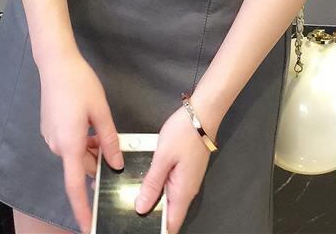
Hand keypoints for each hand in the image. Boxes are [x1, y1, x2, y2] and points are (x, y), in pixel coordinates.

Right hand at [38, 51, 123, 233]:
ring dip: (90, 151)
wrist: (56, 63)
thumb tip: (116, 163)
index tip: (87, 225)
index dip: (82, 208)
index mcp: (70, 145)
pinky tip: (92, 126)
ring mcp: (51, 137)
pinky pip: (69, 144)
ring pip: (76, 154)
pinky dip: (82, 142)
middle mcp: (57, 145)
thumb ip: (109, 139)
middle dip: (97, 165)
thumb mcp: (101, 111)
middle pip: (80, 167)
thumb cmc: (79, 84)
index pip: (76, 185)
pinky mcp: (50, 128)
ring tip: (104, 133)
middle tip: (114, 155)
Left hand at [134, 104, 216, 233]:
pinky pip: (170, 184)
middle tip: (133, 207)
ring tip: (136, 192)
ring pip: (168, 198)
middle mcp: (187, 189)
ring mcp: (187, 180)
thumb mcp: (162, 157)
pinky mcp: (185, 170)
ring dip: (154, 197)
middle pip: (168, 213)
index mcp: (182, 191)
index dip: (157, 230)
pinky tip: (148, 176)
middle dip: (151, 213)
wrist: (202, 113)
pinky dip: (159, 183)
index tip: (140, 228)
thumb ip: (152, 183)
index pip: (171, 225)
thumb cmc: (185, 132)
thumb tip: (141, 207)